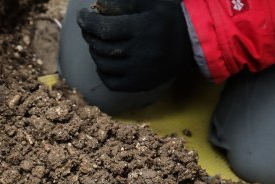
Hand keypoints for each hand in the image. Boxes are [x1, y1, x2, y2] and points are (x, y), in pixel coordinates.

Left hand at [78, 0, 192, 91]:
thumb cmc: (168, 18)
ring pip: (103, 64)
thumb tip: (97, 7)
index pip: (105, 28)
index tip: (82, 16)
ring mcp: (140, 71)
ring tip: (97, 43)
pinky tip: (104, 61)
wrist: (192, 44)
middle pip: (101, 46)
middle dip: (89, 35)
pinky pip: (110, 82)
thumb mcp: (150, 3)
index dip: (88, 22)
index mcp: (144, 28)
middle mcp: (142, 52)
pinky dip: (102, 71)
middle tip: (88, 28)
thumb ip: (123, 3)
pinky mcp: (140, 84)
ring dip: (95, 52)